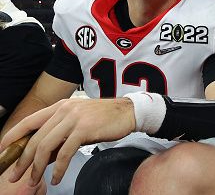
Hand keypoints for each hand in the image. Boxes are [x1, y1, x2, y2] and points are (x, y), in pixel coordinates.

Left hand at [0, 98, 134, 186]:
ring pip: (46, 147)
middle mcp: (64, 110)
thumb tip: (43, 156)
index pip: (29, 121)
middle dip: (22, 160)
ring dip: (37, 168)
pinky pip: (64, 153)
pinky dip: (59, 169)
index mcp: (60, 106)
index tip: (3, 151)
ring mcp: (74, 119)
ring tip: (35, 181)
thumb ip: (60, 135)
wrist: (129, 112)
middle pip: (35, 138)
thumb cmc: (105, 117)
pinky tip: (58, 177)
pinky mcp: (84, 129)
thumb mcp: (79, 121)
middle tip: (16, 176)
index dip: (12, 137)